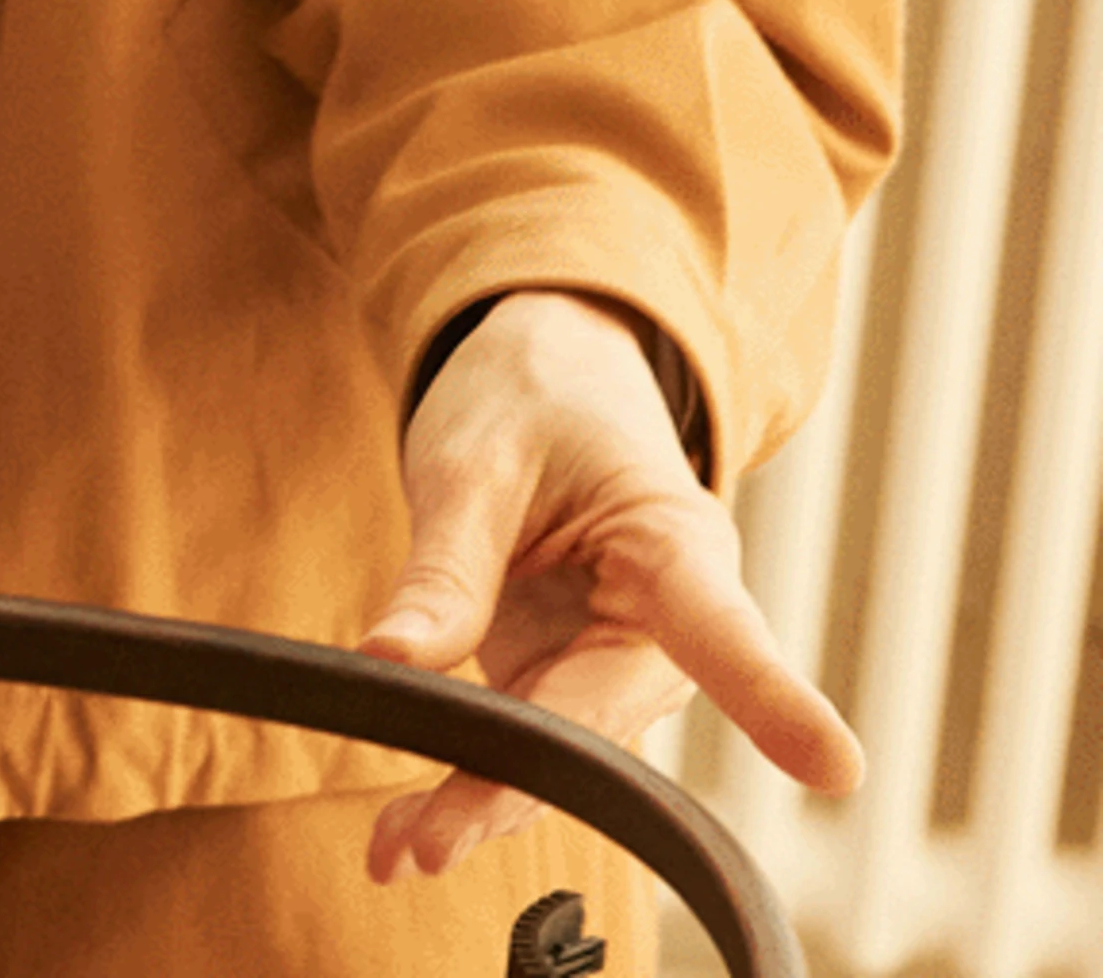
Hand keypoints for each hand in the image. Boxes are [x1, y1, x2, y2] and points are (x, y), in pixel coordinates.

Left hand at [359, 287, 858, 879]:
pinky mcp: (570, 683)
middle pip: (604, 726)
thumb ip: (445, 565)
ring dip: (480, 803)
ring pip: (563, 757)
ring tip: (392, 852)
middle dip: (519, 787)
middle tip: (432, 842)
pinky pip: (527, 746)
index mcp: (679, 547)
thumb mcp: (474, 459)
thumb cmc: (529, 400)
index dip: (771, 697)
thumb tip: (389, 661)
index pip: (724, 630)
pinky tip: (401, 836)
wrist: (547, 373)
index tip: (836, 767)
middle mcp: (666, 632)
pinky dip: (465, 783)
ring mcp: (618, 669)